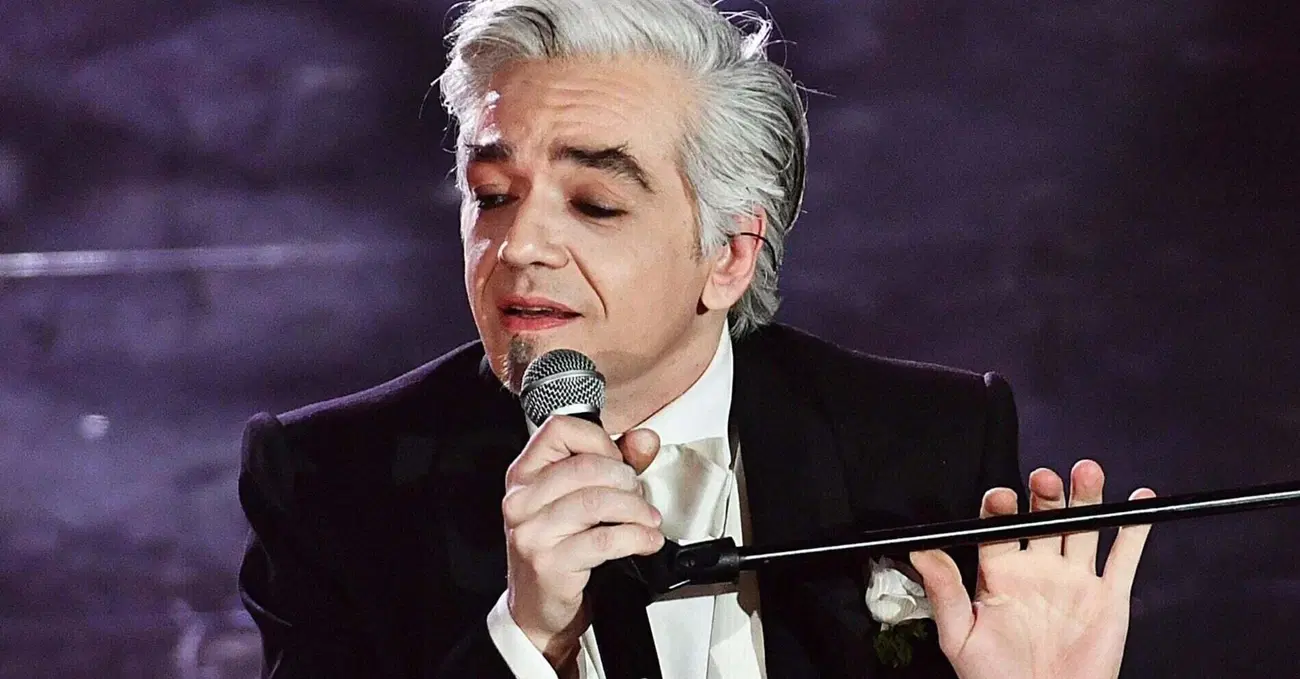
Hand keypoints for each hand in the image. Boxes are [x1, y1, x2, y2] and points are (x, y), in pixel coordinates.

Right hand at [500, 416, 663, 666]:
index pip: (559, 429)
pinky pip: (605, 539)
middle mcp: (521, 500)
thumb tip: (645, 440)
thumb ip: (614, 463)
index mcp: (524, 475)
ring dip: (635, 509)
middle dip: (625, 478)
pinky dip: (636, 537)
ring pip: (598, 500)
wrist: (537, 609)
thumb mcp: (579, 500)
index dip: (598, 439)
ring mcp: (532, 532)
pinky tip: (646, 540)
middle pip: (586, 465)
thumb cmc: (557, 551)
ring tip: (648, 520)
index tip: (617, 460)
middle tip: (638, 496)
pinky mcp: (549, 562)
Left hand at [909, 460, 1154, 678]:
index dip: (1000, 507)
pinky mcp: (1108, 598)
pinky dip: (1134, 529)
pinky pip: (1123, 557)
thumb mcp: (959, 635)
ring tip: (1085, 472)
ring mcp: (1075, 581)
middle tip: (1044, 479)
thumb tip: (920, 550)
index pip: (999, 527)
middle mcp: (1038, 570)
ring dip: (1086, 497)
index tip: (1000, 497)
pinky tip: (1139, 498)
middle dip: (1045, 495)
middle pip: (1043, 518)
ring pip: (1083, 528)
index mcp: (1000, 574)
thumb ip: (944, 591)